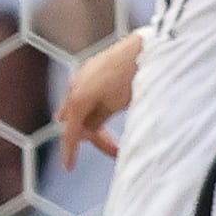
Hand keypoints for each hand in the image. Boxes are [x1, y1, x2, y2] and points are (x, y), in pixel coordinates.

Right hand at [56, 35, 141, 160]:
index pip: (71, 132)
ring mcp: (83, 75)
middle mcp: (75, 86)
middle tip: (114, 148)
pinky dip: (94, 107)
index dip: (70, 151)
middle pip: (73, 119)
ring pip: (79, 106)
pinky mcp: (94, 68)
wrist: (147, 48)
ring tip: (111, 130)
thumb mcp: (116, 105)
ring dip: (92, 121)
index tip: (69, 167)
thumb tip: (88, 129)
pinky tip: (111, 108)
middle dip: (88, 135)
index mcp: (78, 99)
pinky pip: (86, 93)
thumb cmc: (133, 76)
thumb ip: (96, 120)